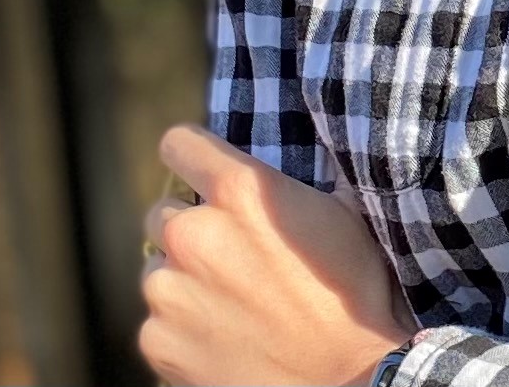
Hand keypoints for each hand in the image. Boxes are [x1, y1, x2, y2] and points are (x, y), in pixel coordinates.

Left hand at [138, 124, 412, 386]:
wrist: (346, 376)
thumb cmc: (352, 290)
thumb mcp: (340, 212)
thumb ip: (294, 183)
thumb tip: (298, 159)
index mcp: (240, 189)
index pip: (178, 144)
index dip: (190, 155)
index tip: (199, 169)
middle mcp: (194, 234)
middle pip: (163, 211)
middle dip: (191, 226)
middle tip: (229, 251)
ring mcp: (170, 291)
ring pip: (157, 268)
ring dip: (183, 277)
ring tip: (230, 299)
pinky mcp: (157, 342)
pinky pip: (156, 320)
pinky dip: (178, 325)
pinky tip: (221, 333)